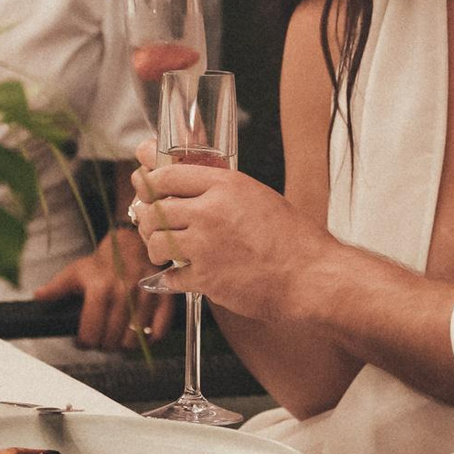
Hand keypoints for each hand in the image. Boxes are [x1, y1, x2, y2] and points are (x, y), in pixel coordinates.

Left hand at [36, 229, 175, 349]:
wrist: (132, 243)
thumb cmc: (103, 262)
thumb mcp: (76, 271)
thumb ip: (56, 287)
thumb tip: (38, 297)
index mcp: (99, 288)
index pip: (91, 331)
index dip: (85, 342)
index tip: (84, 342)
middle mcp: (123, 292)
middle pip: (111, 339)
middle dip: (104, 345)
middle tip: (101, 340)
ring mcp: (145, 295)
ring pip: (134, 338)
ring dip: (125, 345)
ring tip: (118, 339)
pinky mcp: (163, 296)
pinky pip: (159, 328)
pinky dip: (151, 338)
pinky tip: (142, 336)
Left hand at [131, 141, 325, 321]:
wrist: (311, 276)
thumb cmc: (292, 238)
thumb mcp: (257, 196)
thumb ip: (220, 188)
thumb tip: (187, 181)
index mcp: (225, 185)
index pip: (165, 174)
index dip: (148, 180)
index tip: (143, 184)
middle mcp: (209, 211)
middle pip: (153, 209)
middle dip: (146, 217)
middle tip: (150, 223)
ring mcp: (205, 246)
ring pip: (155, 242)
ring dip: (155, 248)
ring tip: (165, 252)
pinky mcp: (205, 278)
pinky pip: (171, 276)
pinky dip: (171, 278)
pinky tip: (181, 276)